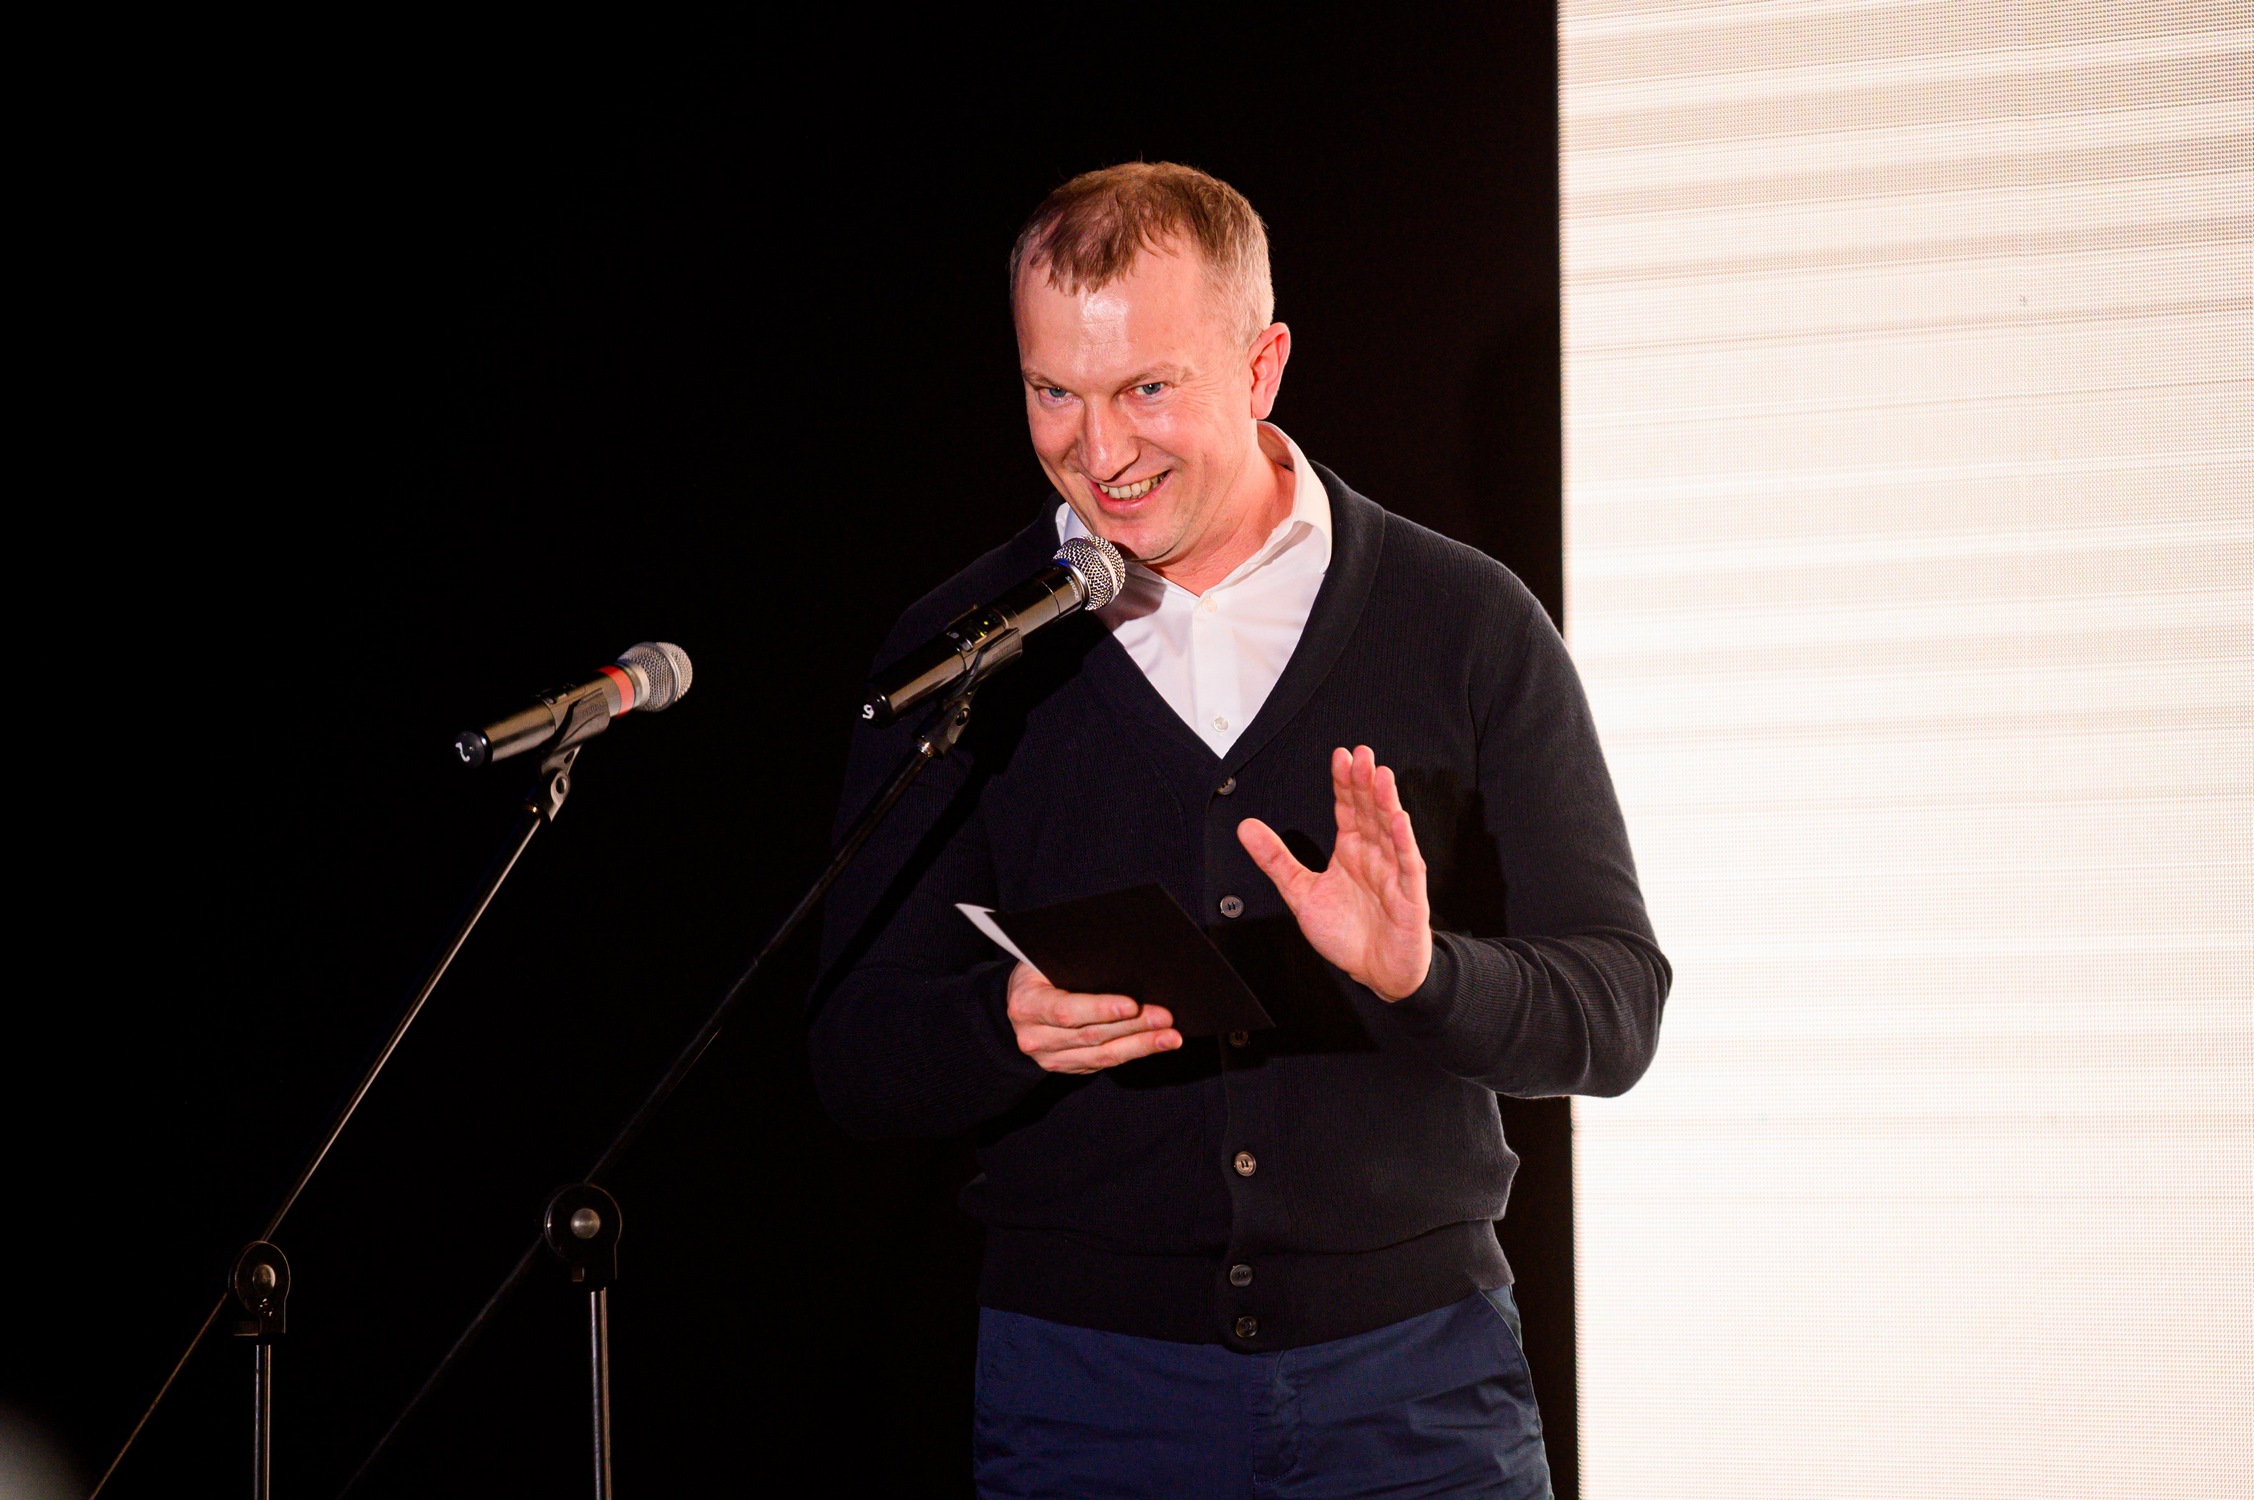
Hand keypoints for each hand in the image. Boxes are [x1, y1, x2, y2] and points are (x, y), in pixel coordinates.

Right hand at [1007, 962, 1181, 1072]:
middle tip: (1165, 1017)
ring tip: (1170, 1036)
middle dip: (1133, 1026)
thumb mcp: (1045, 959)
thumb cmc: (1039, 970)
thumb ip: (1075, 962)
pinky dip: (1134, 1052)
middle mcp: (1035, 1037)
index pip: (1066, 1011)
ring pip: (1103, 1055)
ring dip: (1141, 1045)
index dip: (1100, 1009)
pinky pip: (1105, 1063)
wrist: (1019, 1000)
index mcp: (1026, 1005)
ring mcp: (1051, 1057)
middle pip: (1092, 1035)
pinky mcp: (1068, 1066)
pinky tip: (1156, 1043)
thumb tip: (1123, 958)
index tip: (1132, 1005)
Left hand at [1237, 745, 1432, 1001]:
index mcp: (1351, 851)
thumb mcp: (1301, 894)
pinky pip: (1407, 864)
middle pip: (1370, 811)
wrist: (1376, 972)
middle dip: (1365, 782)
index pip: (1348, 808)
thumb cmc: (1347, 934)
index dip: (1344, 782)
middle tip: (1361, 754)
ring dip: (1386, 802)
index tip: (1339, 756)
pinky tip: (1399, 819)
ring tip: (1380, 775)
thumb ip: (1276, 860)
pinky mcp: (1409, 895)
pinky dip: (1403, 842)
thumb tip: (1246, 828)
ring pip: (1390, 830)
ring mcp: (1393, 872)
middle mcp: (1373, 855)